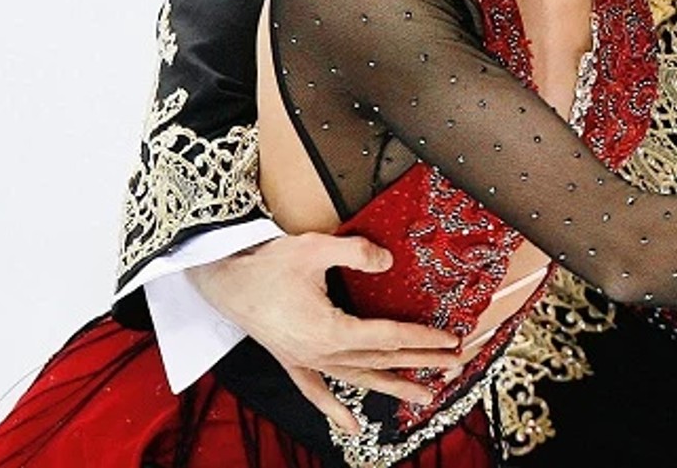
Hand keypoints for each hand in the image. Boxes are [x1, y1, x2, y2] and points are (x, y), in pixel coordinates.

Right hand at [187, 232, 461, 433]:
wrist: (222, 279)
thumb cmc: (266, 263)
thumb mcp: (314, 249)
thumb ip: (356, 253)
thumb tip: (387, 260)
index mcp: (331, 330)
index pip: (389, 336)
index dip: (423, 338)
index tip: (450, 340)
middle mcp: (321, 353)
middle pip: (381, 359)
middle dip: (421, 362)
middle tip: (454, 364)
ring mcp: (306, 361)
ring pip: (358, 378)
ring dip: (392, 387)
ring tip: (423, 397)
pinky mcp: (292, 361)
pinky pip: (315, 392)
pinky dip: (334, 410)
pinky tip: (351, 426)